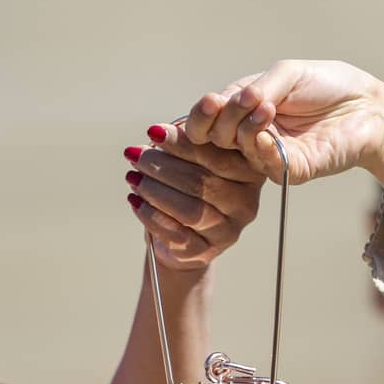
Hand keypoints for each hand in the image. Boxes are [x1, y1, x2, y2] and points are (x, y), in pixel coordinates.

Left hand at [124, 124, 264, 270]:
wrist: (186, 237)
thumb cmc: (192, 188)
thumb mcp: (194, 159)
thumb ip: (186, 142)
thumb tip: (159, 132)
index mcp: (250, 173)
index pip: (218, 156)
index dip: (183, 143)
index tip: (154, 131)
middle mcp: (245, 204)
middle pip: (202, 183)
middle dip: (162, 166)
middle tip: (135, 155)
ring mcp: (228, 231)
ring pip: (190, 209)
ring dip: (155, 190)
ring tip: (133, 177)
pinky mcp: (206, 252)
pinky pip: (177, 234)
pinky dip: (151, 215)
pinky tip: (135, 201)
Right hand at [181, 59, 383, 185]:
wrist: (366, 104)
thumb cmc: (326, 85)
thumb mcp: (285, 74)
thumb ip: (255, 88)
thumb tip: (226, 104)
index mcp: (243, 111)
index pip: (207, 120)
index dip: (201, 114)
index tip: (211, 102)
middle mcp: (251, 136)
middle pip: (216, 136)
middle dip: (223, 118)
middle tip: (246, 101)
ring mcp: (269, 155)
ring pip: (238, 149)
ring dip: (244, 126)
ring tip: (266, 107)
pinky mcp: (291, 170)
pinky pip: (265, 164)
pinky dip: (259, 147)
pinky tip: (266, 130)